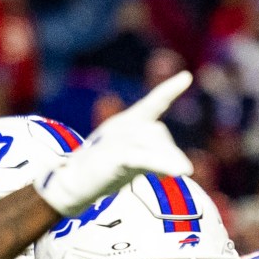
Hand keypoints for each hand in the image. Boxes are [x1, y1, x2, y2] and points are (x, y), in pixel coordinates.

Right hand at [35, 72, 194, 217]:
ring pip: (154, 145)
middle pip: (158, 132)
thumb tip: (182, 167)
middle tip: (182, 171)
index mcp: (126, 122)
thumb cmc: (103, 171)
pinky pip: (146, 159)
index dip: (169, 89)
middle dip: (171, 152)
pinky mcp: (116, 156)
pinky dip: (164, 165)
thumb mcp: (131, 158)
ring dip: (171, 160)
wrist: (71, 182)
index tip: (187, 76)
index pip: (152, 102)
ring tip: (184, 172)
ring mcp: (118, 139)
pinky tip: (181, 172)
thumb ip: (153, 156)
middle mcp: (123, 126)